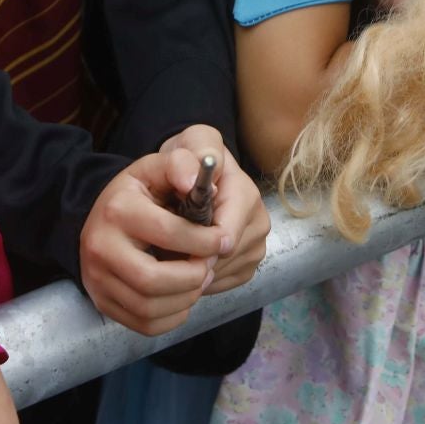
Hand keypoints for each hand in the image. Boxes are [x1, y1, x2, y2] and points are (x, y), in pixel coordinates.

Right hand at [79, 132, 269, 334]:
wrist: (104, 216)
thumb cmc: (140, 192)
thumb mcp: (157, 167)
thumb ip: (180, 163)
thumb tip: (195, 179)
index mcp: (117, 209)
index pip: (168, 233)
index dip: (205, 241)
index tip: (225, 241)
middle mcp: (99, 247)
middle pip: (151, 280)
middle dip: (192, 277)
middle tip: (210, 267)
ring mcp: (96, 279)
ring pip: (147, 308)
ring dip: (185, 299)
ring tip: (200, 281)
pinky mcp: (102, 302)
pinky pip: (142, 324)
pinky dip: (171, 318)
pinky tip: (183, 298)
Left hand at [161, 125, 269, 296]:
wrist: (200, 171)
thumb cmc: (194, 156)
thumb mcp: (193, 141)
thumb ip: (193, 152)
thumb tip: (190, 182)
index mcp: (247, 196)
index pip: (224, 237)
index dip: (194, 242)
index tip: (170, 235)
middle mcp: (258, 224)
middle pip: (221, 259)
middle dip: (192, 254)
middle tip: (166, 240)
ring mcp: (255, 248)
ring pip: (219, 273)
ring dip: (193, 266)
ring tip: (175, 246)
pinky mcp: (247, 267)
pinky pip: (220, 282)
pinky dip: (199, 276)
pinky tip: (187, 256)